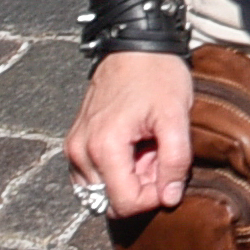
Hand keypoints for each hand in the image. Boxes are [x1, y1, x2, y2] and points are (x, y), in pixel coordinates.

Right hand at [65, 48, 199, 222]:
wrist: (135, 45)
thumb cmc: (158, 75)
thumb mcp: (176, 115)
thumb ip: (175, 160)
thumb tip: (168, 199)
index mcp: (103, 147)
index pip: (125, 204)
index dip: (153, 198)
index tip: (169, 172)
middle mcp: (80, 152)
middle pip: (111, 200)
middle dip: (140, 186)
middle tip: (158, 154)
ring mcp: (73, 148)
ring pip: (101, 190)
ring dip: (128, 179)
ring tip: (146, 148)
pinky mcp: (74, 142)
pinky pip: (92, 176)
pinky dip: (114, 170)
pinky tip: (132, 147)